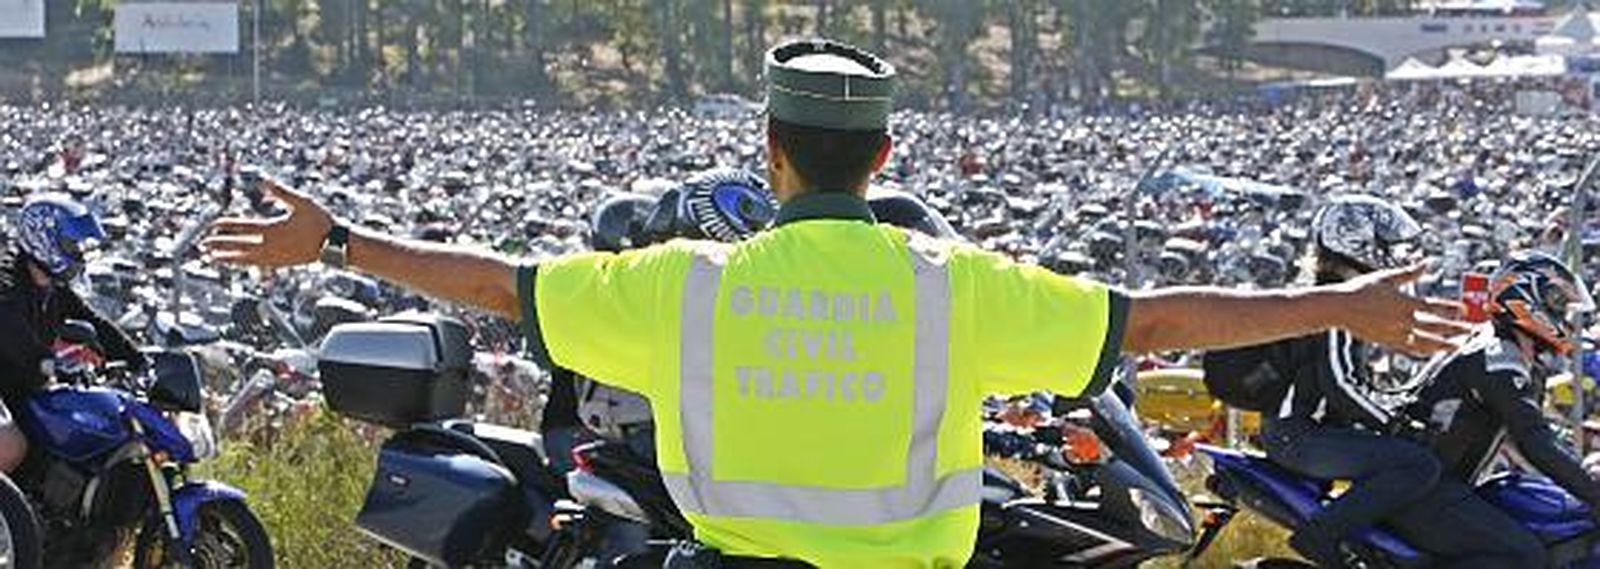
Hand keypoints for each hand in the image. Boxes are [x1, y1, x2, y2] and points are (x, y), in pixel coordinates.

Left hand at [200, 176, 333, 267]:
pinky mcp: (280, 264)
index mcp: (274, 229)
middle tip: (202, 245)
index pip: (245, 227)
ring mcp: (275, 257)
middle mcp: (271, 245)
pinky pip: (256, 265)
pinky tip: (235, 263)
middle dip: (220, 244)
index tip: (213, 224)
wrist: (335, 245)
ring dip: (227, 258)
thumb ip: (281, 192)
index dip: (227, 225)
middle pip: (240, 245)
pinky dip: (242, 264)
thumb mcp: (302, 202)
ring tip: (212, 258)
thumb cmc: (320, 221)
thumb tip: (263, 181)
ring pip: (245, 259)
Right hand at [1333, 262, 1470, 356]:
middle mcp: (1403, 320)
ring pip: (1426, 342)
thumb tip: (1426, 262)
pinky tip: (1433, 352)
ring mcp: (1396, 333)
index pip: (1434, 306)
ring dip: (1445, 344)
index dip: (1451, 308)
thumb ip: (1409, 272)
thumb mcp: (1386, 277)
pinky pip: (1411, 349)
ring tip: (1458, 345)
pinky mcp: (1388, 342)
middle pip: (1436, 326)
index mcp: (1405, 302)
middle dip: (1456, 328)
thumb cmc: (1360, 290)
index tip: (1464, 310)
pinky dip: (1425, 351)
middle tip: (1472, 330)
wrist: (1339, 308)